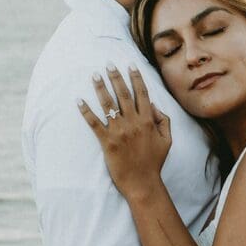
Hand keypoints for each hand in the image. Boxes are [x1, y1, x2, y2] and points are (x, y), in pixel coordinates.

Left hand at [78, 65, 171, 198]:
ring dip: (101, 88)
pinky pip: (95, 123)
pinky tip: (78, 100)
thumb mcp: (167, 140)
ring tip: (94, 75)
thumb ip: (164, 121)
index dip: (136, 78)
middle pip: (123, 94)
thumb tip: (153, 105)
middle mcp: (134, 123)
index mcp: (148, 121)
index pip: (142, 93)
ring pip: (109, 104)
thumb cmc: (155, 162)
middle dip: (116, 77)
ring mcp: (120, 132)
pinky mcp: (107, 142)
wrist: (142, 183)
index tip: (130, 65)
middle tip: (108, 63)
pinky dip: (86, 111)